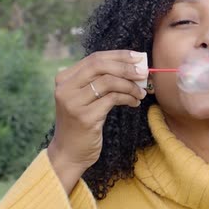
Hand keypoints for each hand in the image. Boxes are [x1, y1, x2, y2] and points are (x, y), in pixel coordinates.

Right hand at [47, 50, 147, 192]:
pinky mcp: (85, 117)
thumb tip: (133, 64)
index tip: (138, 57)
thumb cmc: (82, 123)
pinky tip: (134, 102)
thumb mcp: (85, 97)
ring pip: (109, 82)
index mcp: (64, 78)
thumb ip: (100, 80)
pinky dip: (128, 98)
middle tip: (144, 73)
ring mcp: (73, 102)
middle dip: (126, 67)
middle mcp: (65, 88)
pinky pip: (112, 99)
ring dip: (130, 85)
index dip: (119, 55)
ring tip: (141, 92)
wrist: (69, 153)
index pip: (95, 58)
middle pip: (100, 66)